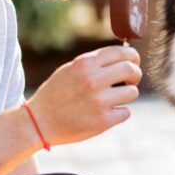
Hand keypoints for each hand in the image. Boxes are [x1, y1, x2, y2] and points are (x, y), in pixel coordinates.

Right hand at [27, 45, 141, 146]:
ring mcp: (99, 100)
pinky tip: (106, 113)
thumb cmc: (57, 93)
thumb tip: (125, 57)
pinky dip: (119, 113)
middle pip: (131, 69)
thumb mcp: (71, 69)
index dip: (133, 57)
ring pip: (132, 92)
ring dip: (127, 95)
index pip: (122, 52)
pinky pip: (126, 112)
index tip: (133, 63)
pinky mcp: (102, 120)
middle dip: (135, 74)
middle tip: (130, 81)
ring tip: (114, 98)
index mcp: (85, 63)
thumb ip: (95, 62)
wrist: (38, 122)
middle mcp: (93, 79)